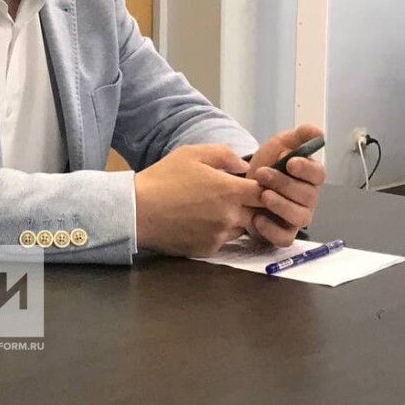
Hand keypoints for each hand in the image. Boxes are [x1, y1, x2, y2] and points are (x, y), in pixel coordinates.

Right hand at [133, 144, 263, 257]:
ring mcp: (220, 236)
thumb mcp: (191, 154)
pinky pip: (223, 240)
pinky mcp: (208, 250)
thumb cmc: (163, 178)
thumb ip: (223, 154)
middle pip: (259, 214)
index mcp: (230, 190)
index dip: (266, 188)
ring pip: (242, 228)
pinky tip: (198, 221)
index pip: (266, 193)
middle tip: (234, 196)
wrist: (137, 211)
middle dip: (252, 205)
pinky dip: (217, 231)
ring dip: (235, 219)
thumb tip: (243, 165)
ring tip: (212, 208)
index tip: (255, 184)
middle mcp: (230, 216)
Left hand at [245, 124, 325, 246]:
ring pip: (300, 217)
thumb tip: (318, 130)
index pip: (318, 175)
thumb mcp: (280, 145)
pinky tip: (257, 218)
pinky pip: (285, 238)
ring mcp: (296, 218)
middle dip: (285, 184)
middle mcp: (308, 199)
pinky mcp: (283, 233)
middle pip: (308, 196)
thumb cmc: (268, 164)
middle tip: (262, 174)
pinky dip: (272, 230)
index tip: (290, 162)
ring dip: (281, 205)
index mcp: (310, 177)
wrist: (243, 185)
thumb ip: (298, 137)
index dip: (306, 169)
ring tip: (263, 195)